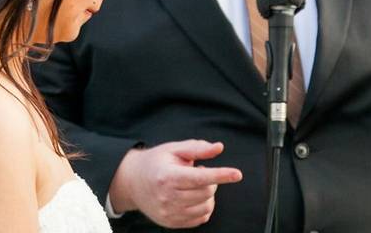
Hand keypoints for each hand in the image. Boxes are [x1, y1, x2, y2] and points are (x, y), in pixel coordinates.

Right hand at [109, 140, 242, 227]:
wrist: (132, 182)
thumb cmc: (156, 162)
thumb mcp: (174, 149)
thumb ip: (197, 148)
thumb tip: (219, 148)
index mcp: (168, 176)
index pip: (200, 178)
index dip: (220, 175)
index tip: (237, 174)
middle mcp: (167, 197)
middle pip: (206, 192)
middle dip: (211, 180)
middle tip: (199, 171)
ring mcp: (169, 213)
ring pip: (206, 206)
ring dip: (208, 194)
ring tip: (195, 184)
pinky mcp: (171, 223)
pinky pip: (200, 219)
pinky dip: (204, 207)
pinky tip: (193, 196)